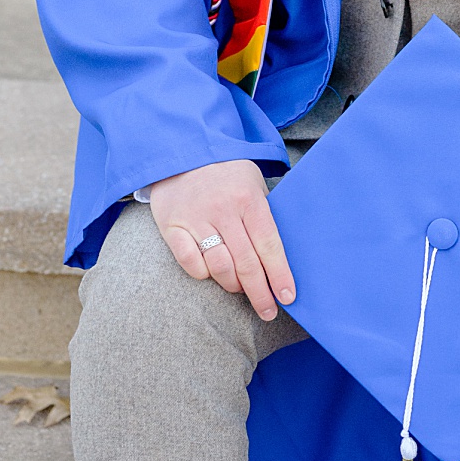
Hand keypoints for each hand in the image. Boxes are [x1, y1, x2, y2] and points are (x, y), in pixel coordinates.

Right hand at [147, 159, 295, 320]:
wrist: (183, 148)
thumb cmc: (225, 171)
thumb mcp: (252, 183)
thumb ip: (264, 215)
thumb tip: (278, 257)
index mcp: (247, 199)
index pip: (269, 245)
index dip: (280, 275)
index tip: (287, 297)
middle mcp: (222, 210)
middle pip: (247, 263)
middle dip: (260, 293)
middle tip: (267, 311)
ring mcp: (195, 218)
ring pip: (219, 267)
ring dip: (233, 285)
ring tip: (239, 288)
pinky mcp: (172, 225)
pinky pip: (189, 262)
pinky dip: (203, 273)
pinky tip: (211, 273)